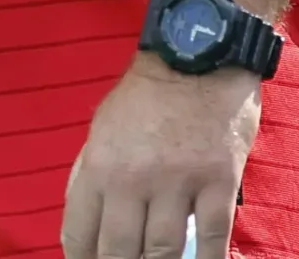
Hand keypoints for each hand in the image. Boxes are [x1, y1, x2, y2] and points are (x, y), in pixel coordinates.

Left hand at [62, 56, 259, 258]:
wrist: (197, 58)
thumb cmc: (146, 97)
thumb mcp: (102, 129)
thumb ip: (91, 174)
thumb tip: (83, 222)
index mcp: (98, 165)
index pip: (80, 232)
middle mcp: (132, 178)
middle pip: (120, 251)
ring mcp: (177, 182)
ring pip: (164, 252)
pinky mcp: (219, 181)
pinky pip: (213, 238)